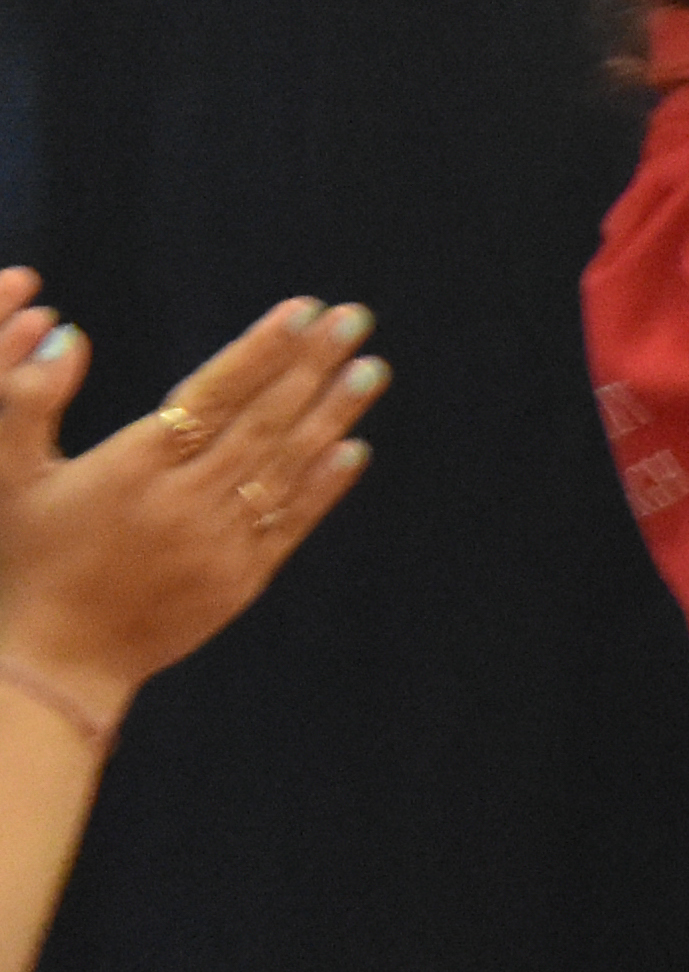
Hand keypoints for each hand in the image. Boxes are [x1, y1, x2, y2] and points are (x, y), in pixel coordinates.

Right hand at [0, 282, 385, 723]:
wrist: (54, 660)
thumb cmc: (23, 560)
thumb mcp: (7, 474)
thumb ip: (28, 398)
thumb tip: (71, 333)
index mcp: (127, 470)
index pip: (209, 396)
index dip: (260, 351)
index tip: (303, 311)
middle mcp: (181, 503)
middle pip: (261, 423)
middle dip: (312, 366)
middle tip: (355, 319)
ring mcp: (217, 544)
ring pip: (285, 467)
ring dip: (333, 415)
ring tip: (370, 369)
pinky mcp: (239, 581)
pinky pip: (291, 523)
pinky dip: (324, 485)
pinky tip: (354, 448)